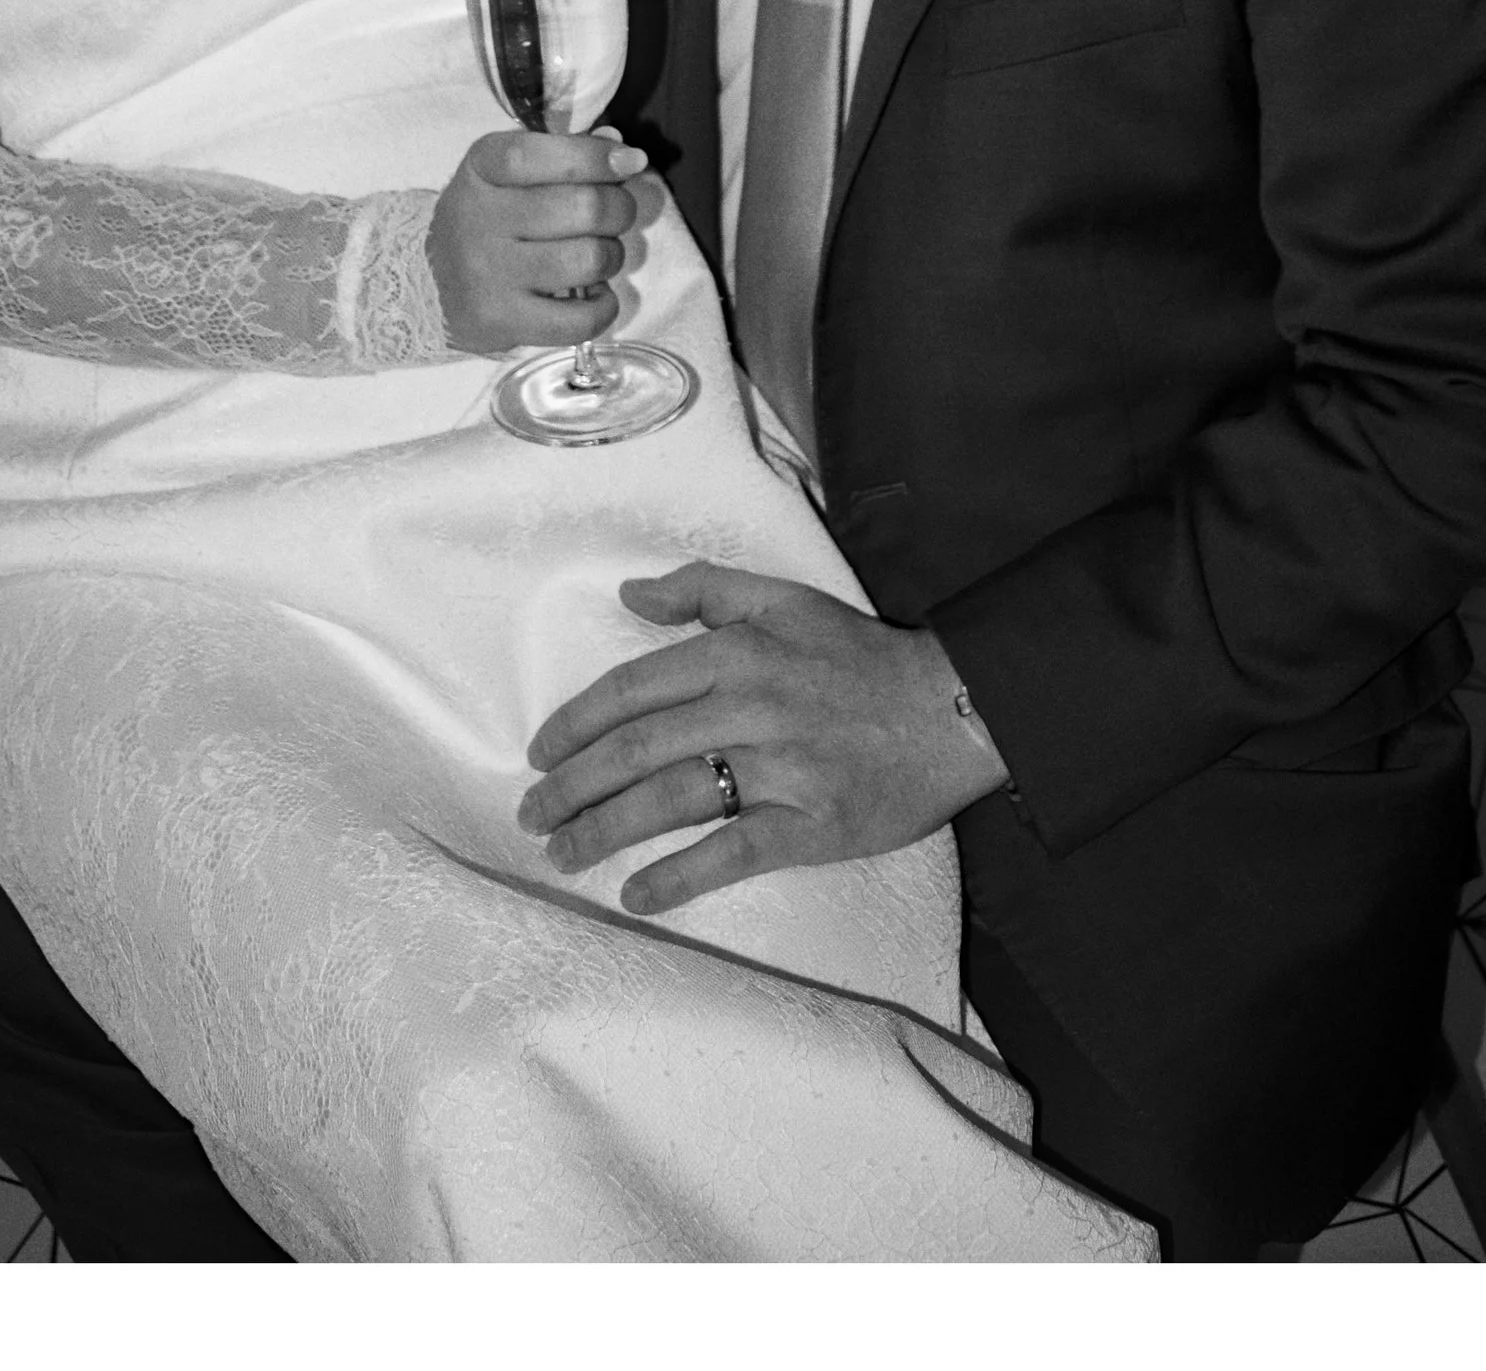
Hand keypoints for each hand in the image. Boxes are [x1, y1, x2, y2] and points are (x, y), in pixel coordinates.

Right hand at [426, 126, 647, 354]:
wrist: (432, 283)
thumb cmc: (491, 217)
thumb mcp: (512, 173)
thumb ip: (566, 154)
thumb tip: (623, 153)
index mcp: (481, 168)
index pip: (537, 154)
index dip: (594, 156)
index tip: (630, 161)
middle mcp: (478, 218)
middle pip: (584, 206)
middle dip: (619, 208)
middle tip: (614, 214)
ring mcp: (488, 274)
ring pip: (590, 259)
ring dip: (612, 256)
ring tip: (598, 254)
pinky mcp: (501, 321)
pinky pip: (580, 319)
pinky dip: (604, 306)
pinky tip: (593, 294)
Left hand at [518, 560, 1007, 915]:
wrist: (952, 710)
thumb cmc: (859, 656)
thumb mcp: (784, 598)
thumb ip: (704, 589)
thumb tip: (629, 593)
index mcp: (738, 652)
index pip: (633, 688)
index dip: (576, 723)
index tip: (540, 753)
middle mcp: (750, 707)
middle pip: (638, 750)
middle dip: (573, 786)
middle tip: (532, 814)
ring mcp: (780, 769)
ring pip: (671, 801)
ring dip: (605, 831)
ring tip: (562, 855)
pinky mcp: (810, 825)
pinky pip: (730, 854)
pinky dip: (678, 877)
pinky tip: (636, 896)